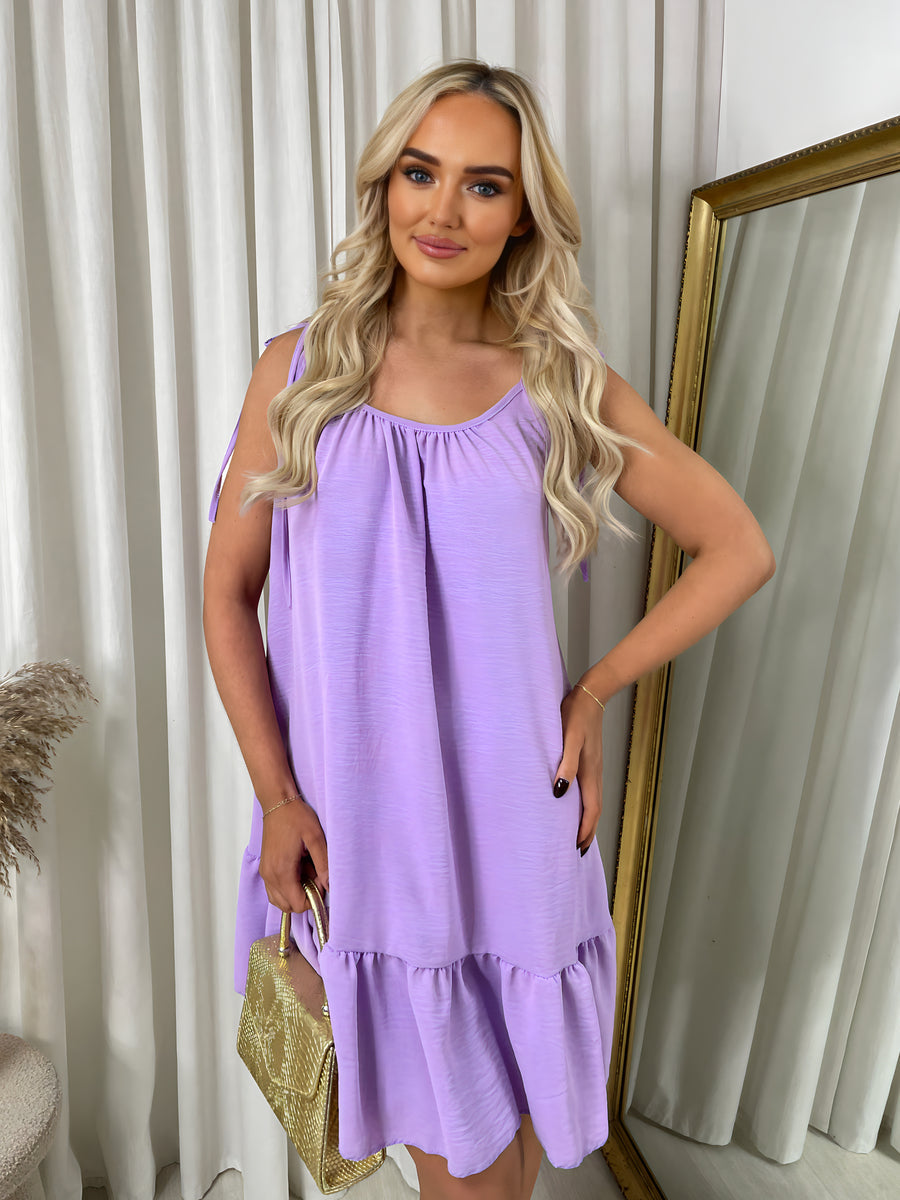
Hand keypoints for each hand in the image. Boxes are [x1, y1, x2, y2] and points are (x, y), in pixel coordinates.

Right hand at [259, 796, 328, 912]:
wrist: (278, 802)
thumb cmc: (296, 816)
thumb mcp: (315, 838)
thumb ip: (323, 864)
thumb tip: (329, 885)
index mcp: (282, 870)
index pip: (297, 904)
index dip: (313, 897)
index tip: (321, 880)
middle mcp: (270, 875)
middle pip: (288, 906)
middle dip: (305, 896)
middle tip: (315, 875)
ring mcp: (265, 873)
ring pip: (280, 901)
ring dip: (295, 893)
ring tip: (306, 871)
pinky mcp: (265, 868)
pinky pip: (274, 890)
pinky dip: (287, 888)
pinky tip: (298, 869)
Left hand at [555, 684, 603, 854]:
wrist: (590, 694)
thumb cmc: (575, 715)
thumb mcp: (568, 738)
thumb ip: (565, 764)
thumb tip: (560, 792)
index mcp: (590, 772)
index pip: (591, 809)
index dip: (585, 829)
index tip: (577, 847)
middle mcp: (594, 772)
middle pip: (594, 808)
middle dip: (587, 829)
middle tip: (577, 848)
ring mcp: (593, 765)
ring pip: (592, 799)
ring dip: (587, 817)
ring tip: (577, 831)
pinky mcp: (589, 758)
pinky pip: (589, 788)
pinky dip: (585, 802)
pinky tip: (574, 800)